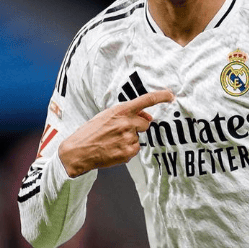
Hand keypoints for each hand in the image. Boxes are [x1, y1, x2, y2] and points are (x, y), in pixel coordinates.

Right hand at [58, 90, 173, 176]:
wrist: (77, 151)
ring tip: (112, 141)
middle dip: (138, 126)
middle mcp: (126, 123)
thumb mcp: (106, 116)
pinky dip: (127, 150)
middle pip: (145, 123)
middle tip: (120, 131)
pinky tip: (113, 149)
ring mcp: (128, 138)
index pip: (145, 100)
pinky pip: (135, 149)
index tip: (170, 95)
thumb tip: (148, 117)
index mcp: (120, 110)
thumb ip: (127, 114)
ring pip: (139, 137)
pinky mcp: (127, 152)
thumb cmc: (91, 132)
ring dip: (130, 139)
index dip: (161, 96)